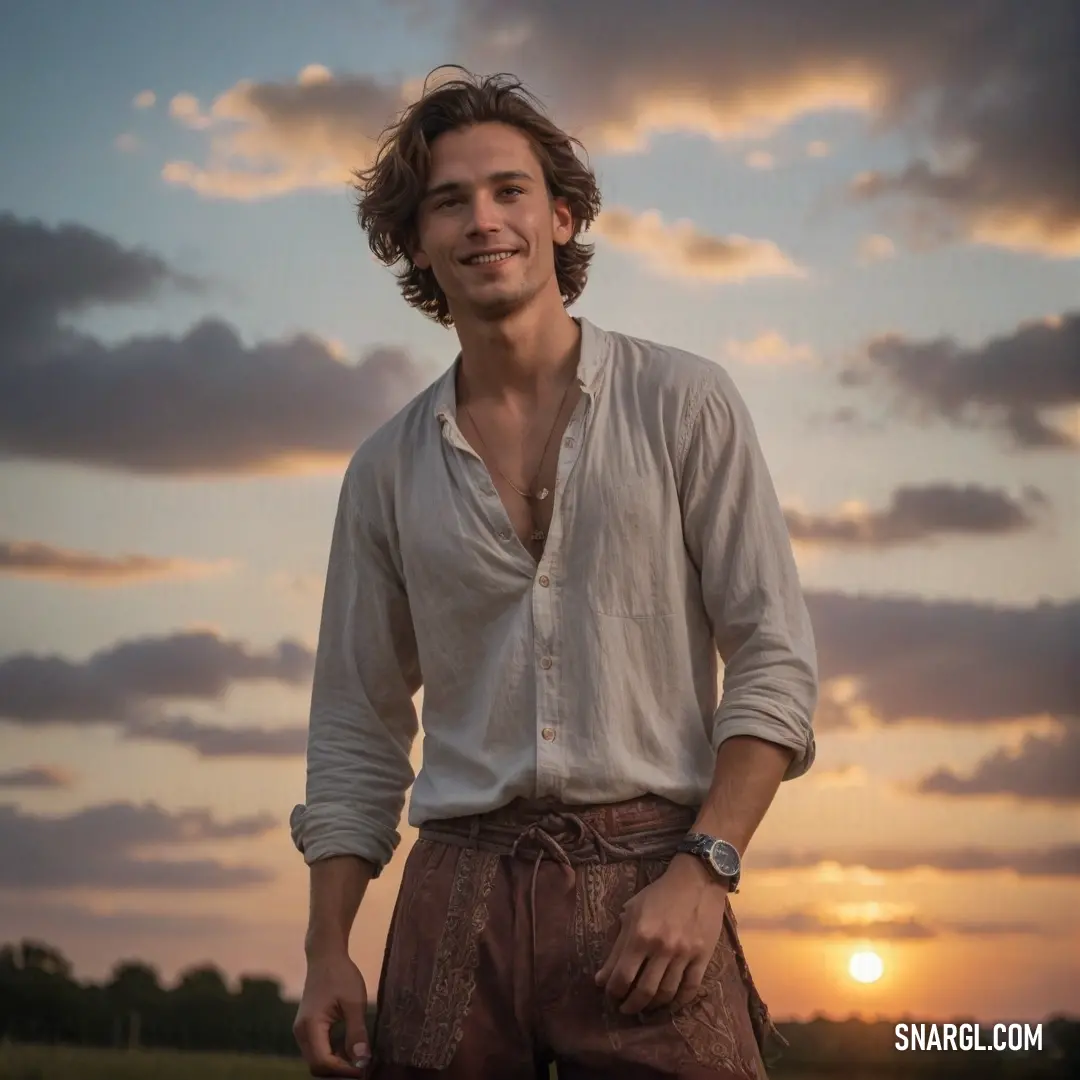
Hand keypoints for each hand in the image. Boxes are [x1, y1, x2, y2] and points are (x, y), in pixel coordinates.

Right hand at [293, 951, 371, 1076]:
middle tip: (363, 1066)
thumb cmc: (341, 975)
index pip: (323, 1062)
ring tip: (359, 1056)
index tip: (365, 1069)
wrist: (326, 956)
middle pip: (317, 1066)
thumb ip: (357, 1033)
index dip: (344, 1071)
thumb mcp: (354, 1003)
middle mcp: (301, 1032)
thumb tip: (363, 1061)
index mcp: (310, 1026)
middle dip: (340, 1071)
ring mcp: (302, 1031)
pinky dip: (333, 1054)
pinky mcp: (307, 1028)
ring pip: (317, 1060)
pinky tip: (350, 1046)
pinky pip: (318, 1050)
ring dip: (337, 1064)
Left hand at [594, 854, 727, 1015]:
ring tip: (645, 1006)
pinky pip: (690, 989)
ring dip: (653, 1005)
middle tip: (625, 1008)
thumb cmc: (659, 894)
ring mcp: (684, 954)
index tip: (610, 995)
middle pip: (644, 991)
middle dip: (630, 1005)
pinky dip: (679, 1001)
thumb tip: (601, 978)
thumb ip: (617, 945)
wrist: (697, 880)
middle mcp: (661, 948)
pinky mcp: (702, 957)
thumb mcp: (632, 912)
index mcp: (640, 934)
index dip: (613, 992)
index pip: (621, 976)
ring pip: (666, 993)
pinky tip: (670, 1002)